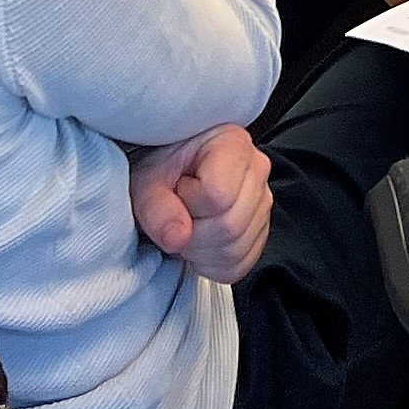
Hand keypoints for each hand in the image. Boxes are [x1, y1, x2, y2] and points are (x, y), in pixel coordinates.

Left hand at [128, 126, 273, 284]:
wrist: (170, 170)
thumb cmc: (162, 167)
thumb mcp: (145, 179)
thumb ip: (156, 207)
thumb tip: (177, 237)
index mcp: (233, 144)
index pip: (219, 195)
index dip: (187, 203)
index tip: (175, 191)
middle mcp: (256, 169)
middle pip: (230, 226)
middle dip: (192, 233)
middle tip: (176, 216)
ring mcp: (262, 201)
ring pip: (235, 249)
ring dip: (200, 250)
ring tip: (186, 225)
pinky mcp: (260, 230)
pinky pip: (239, 264)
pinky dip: (211, 263)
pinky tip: (199, 240)